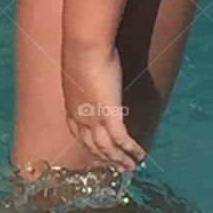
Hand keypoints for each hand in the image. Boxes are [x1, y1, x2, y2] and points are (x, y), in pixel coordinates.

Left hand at [62, 45, 145, 172]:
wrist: (84, 44)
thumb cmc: (82, 48)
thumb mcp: (80, 66)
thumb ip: (85, 75)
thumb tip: (92, 71)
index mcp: (71, 104)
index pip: (77, 132)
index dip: (87, 144)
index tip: (95, 152)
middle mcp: (80, 115)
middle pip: (91, 145)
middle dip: (104, 158)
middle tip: (116, 167)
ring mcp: (94, 117)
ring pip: (107, 147)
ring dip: (119, 160)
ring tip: (130, 168)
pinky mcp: (109, 114)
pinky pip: (122, 140)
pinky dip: (131, 150)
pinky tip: (140, 155)